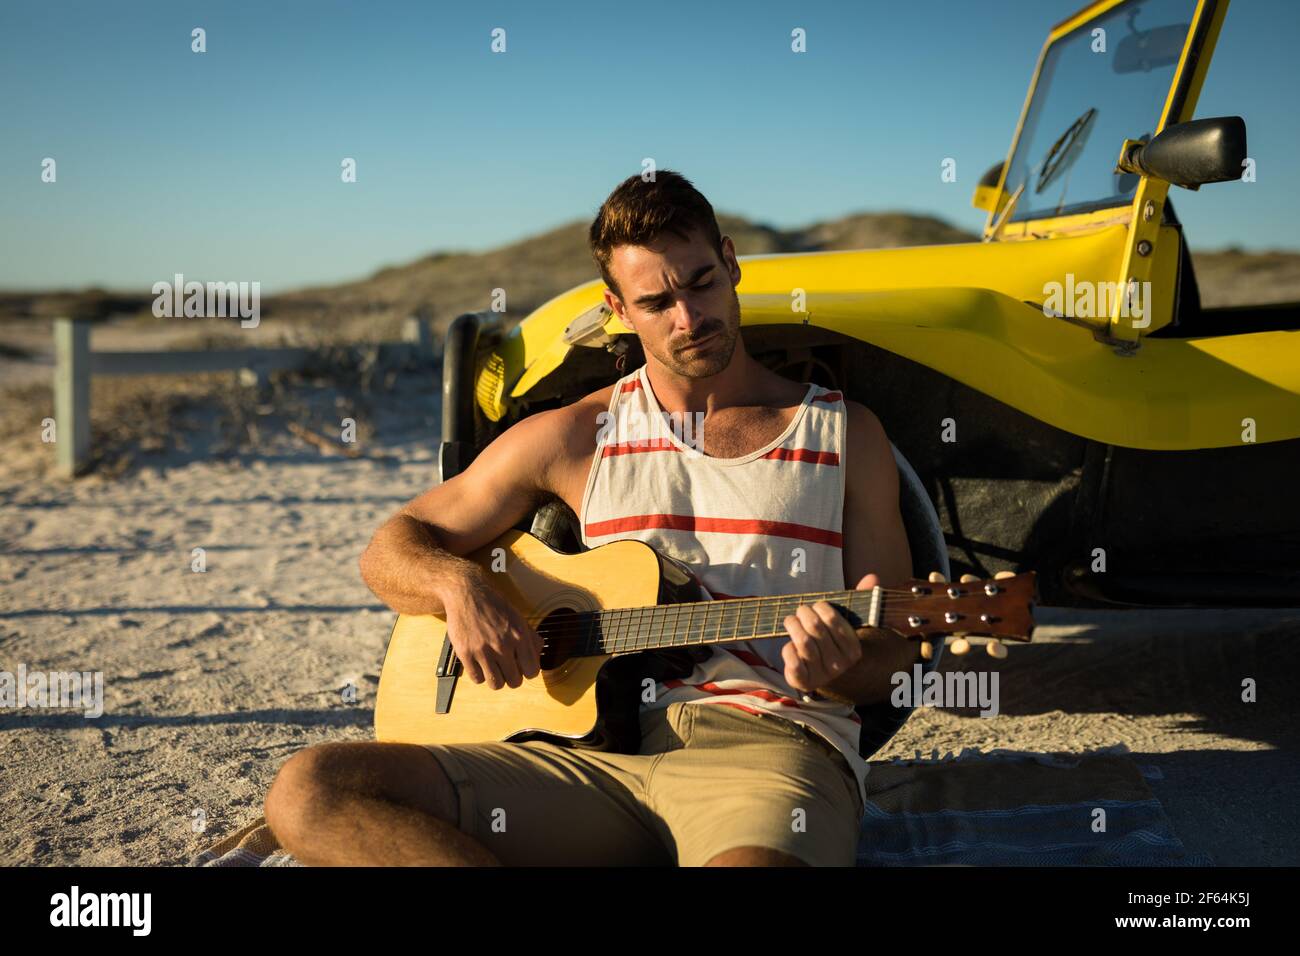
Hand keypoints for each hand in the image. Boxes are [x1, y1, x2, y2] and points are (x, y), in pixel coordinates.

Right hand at [440, 570, 541, 689]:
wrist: (467, 594)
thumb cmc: (493, 605)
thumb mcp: (518, 617)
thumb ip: (531, 636)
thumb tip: (539, 652)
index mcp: (519, 636)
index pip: (532, 671)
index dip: (528, 671)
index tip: (522, 667)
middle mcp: (502, 645)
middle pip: (514, 682)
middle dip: (512, 677)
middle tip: (507, 668)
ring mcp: (483, 651)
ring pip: (496, 684)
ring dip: (496, 679)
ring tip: (494, 668)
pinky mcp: (466, 654)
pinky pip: (477, 679)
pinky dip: (480, 675)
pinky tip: (480, 664)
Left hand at [781, 572, 877, 693]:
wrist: (823, 673)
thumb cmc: (832, 640)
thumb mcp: (845, 622)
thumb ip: (859, 599)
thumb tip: (872, 577)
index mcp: (853, 649)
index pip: (834, 619)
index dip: (821, 608)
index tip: (817, 606)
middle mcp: (839, 664)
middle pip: (815, 628)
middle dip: (803, 613)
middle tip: (801, 610)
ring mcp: (822, 674)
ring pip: (803, 642)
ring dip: (793, 625)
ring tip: (791, 620)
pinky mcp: (803, 681)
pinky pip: (792, 660)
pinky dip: (787, 649)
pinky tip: (790, 644)